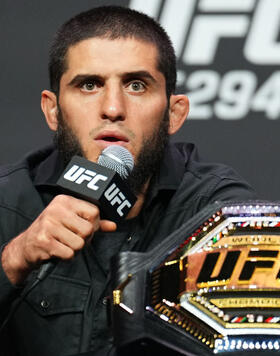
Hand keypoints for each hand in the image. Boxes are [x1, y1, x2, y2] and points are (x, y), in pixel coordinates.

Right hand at [1, 195, 115, 283]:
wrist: (26, 246)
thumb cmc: (52, 231)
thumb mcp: (72, 221)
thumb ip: (94, 222)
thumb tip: (113, 225)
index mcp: (65, 201)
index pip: (94, 212)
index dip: (94, 224)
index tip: (85, 228)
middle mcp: (56, 210)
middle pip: (88, 229)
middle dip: (85, 239)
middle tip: (73, 238)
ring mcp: (49, 225)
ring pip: (80, 243)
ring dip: (75, 249)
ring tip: (64, 243)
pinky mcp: (44, 241)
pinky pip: (69, 254)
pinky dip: (66, 256)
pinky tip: (57, 250)